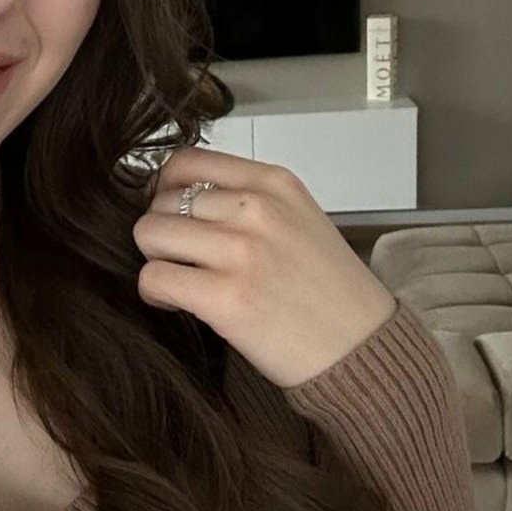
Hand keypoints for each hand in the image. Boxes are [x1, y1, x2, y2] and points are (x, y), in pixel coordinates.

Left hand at [131, 145, 398, 389]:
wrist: (362, 348)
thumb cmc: (330, 292)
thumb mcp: (299, 220)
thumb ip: (246, 202)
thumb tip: (178, 200)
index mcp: (273, 183)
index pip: (185, 162)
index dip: (164, 191)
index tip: (172, 216)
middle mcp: (256, 209)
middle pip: (161, 202)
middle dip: (163, 234)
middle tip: (182, 260)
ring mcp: (240, 251)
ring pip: (149, 234)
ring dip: (156, 260)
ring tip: (180, 280)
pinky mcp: (224, 297)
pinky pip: (154, 278)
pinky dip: (155, 293)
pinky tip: (176, 302)